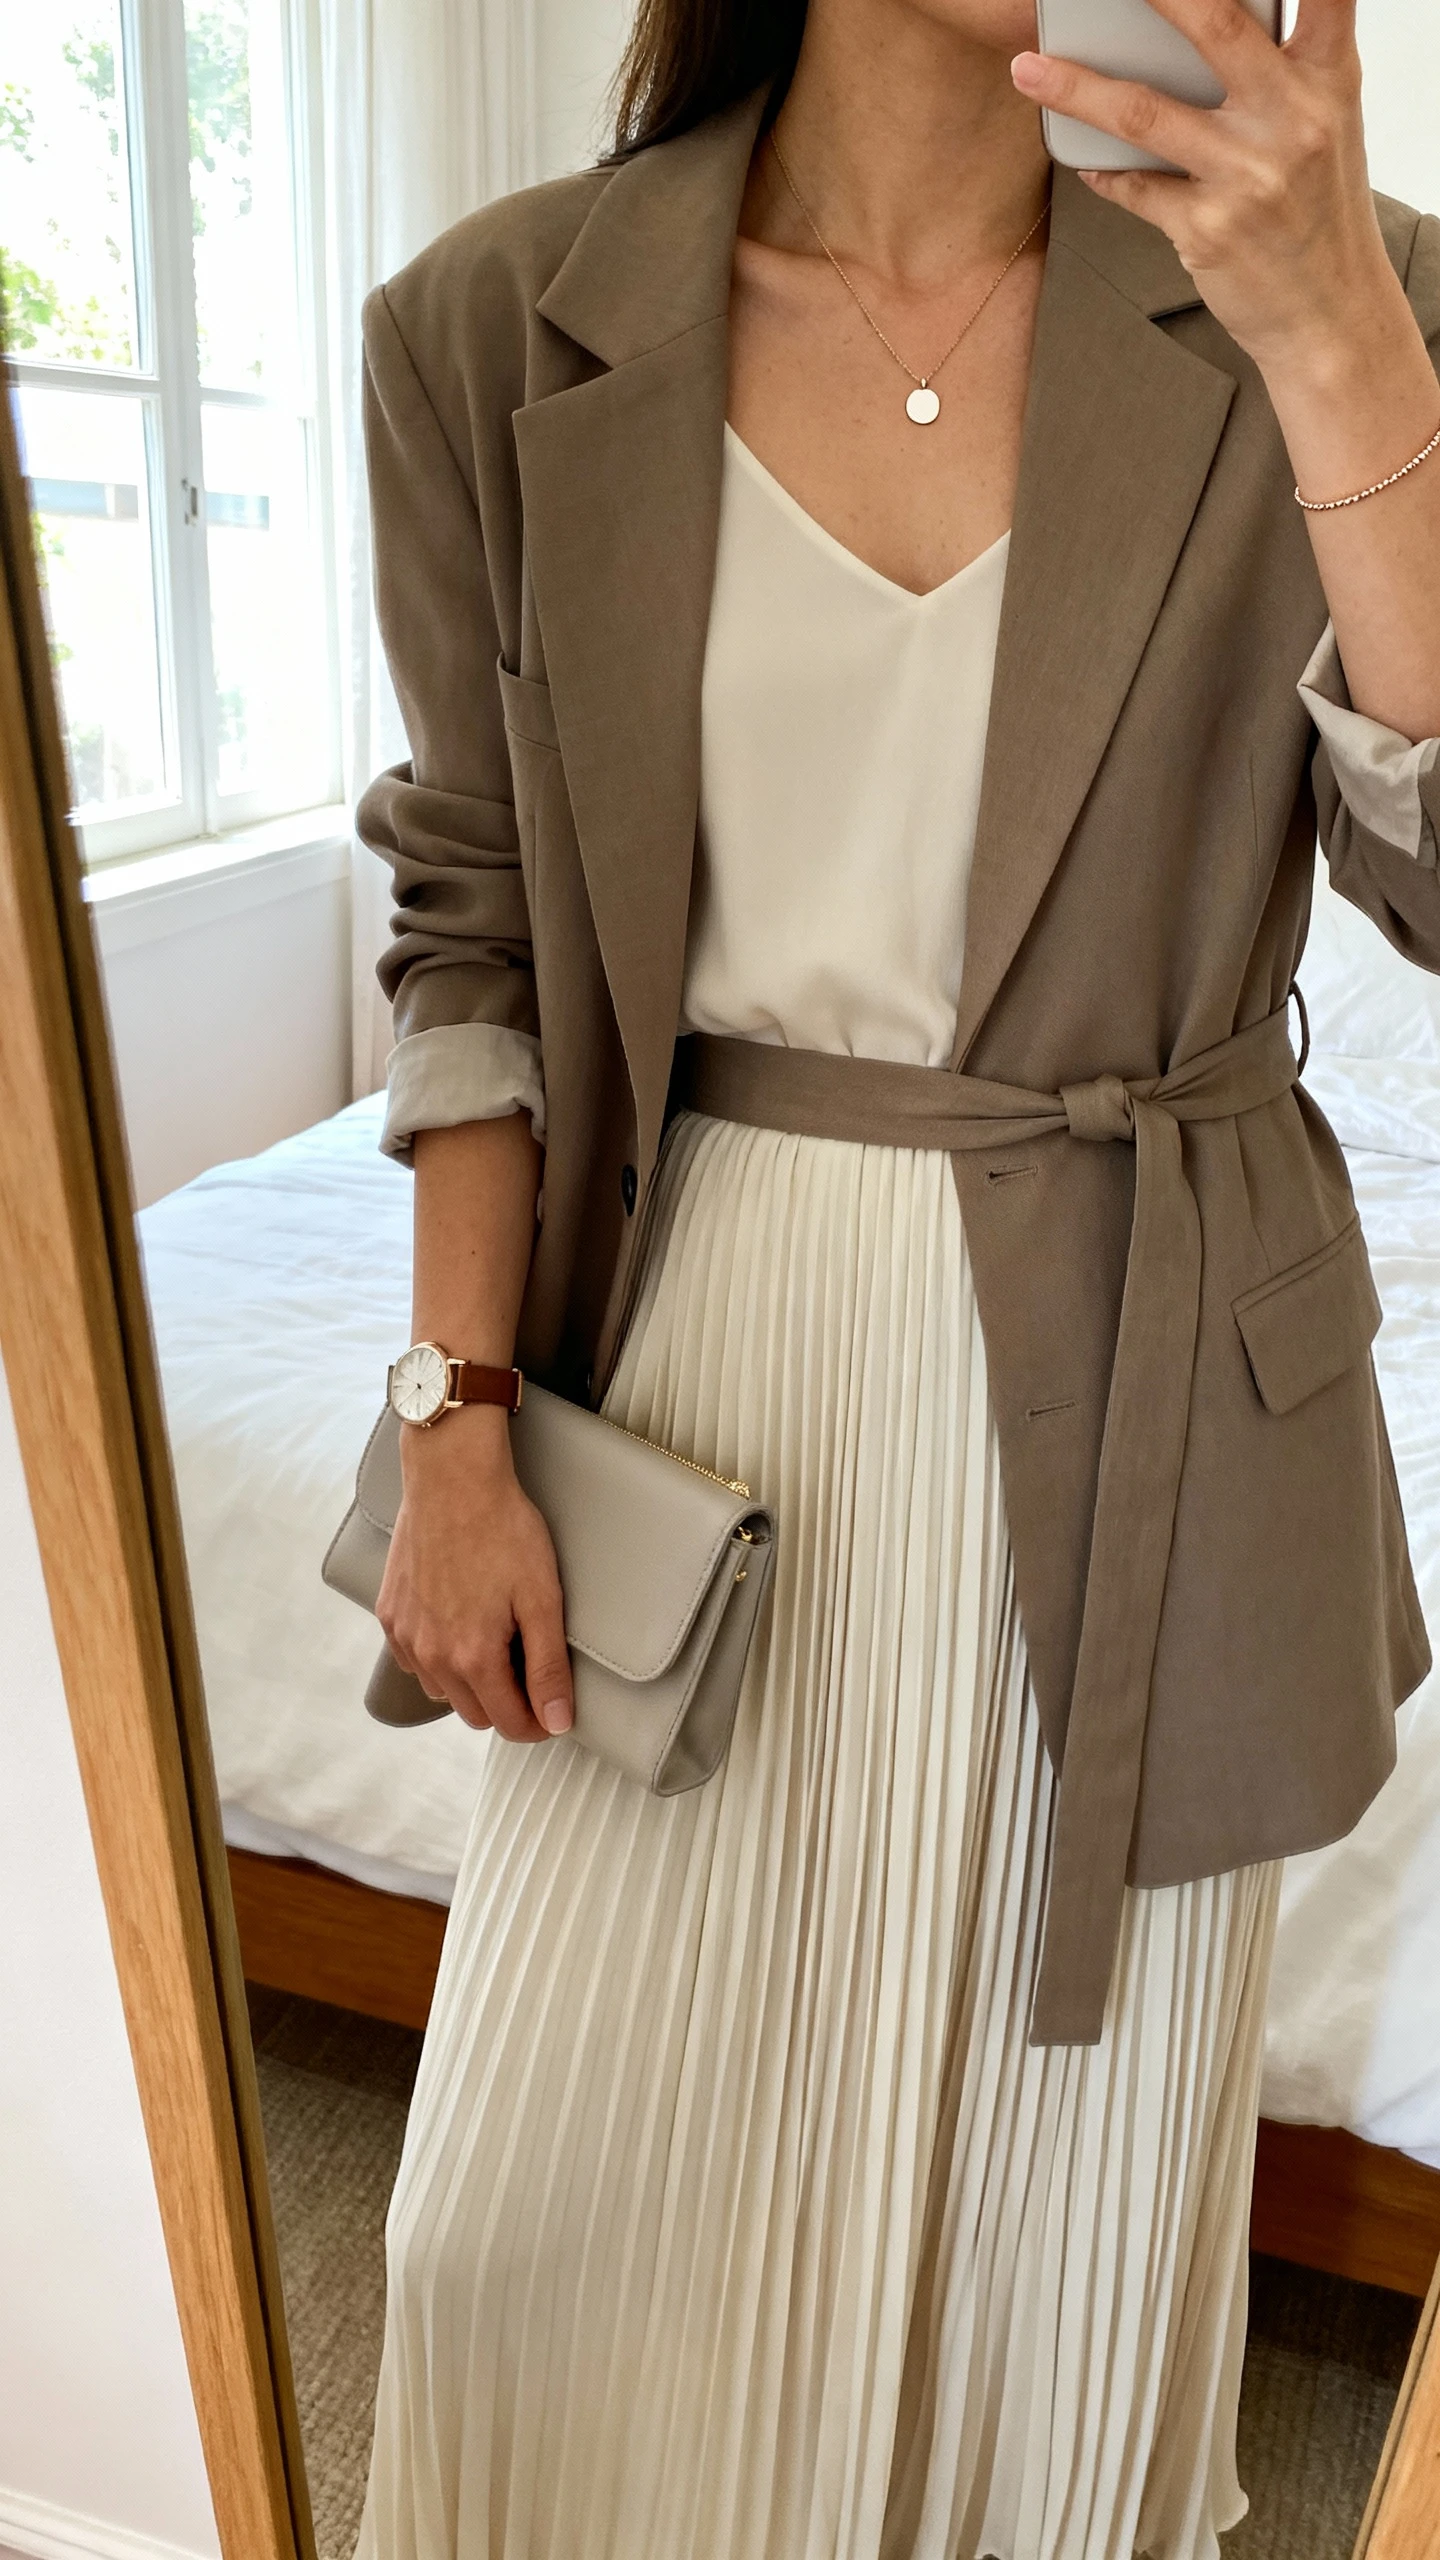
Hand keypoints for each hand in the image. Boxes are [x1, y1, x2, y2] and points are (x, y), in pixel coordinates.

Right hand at [377, 1406, 573, 1740]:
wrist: (452, 1479)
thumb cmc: (503, 1530)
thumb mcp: (542, 1599)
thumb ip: (548, 1667)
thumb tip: (558, 1722)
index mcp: (472, 1657)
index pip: (509, 1724)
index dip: (539, 1723)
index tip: (554, 1710)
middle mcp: (432, 1655)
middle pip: (476, 1714)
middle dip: (507, 1704)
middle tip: (531, 1668)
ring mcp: (405, 1636)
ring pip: (443, 1691)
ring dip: (471, 1684)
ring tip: (497, 1642)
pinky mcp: (389, 1615)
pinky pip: (415, 1661)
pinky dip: (439, 1658)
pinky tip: (460, 1626)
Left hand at [1011, 0, 1408, 381]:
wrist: (1330, 317)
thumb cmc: (1321, 212)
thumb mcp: (1326, 124)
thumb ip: (1281, 68)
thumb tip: (1197, 25)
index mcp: (1329, 76)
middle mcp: (1295, 117)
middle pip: (1214, 25)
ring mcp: (1249, 175)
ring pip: (1142, 112)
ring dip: (1074, 88)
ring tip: (1027, 68)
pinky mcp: (1208, 230)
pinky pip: (1136, 187)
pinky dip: (1106, 173)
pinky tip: (1088, 163)